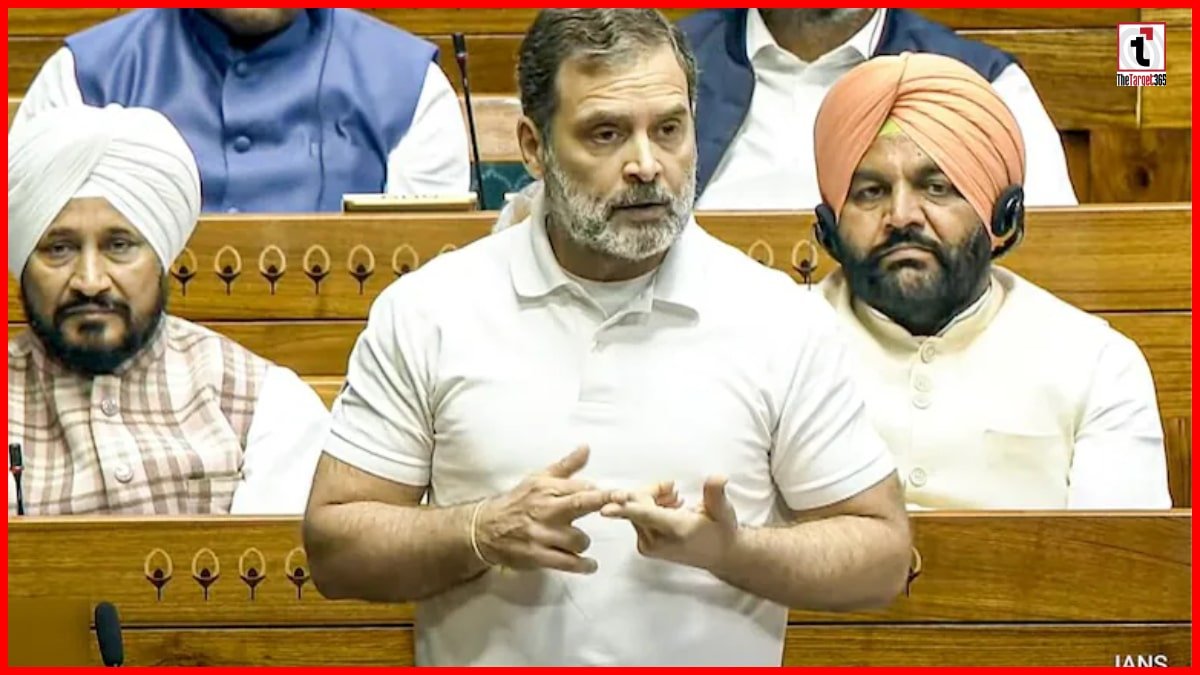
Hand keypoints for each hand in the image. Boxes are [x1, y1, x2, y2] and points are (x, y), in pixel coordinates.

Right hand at [474, 446, 612, 574]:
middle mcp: (545, 509)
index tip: (623, 493)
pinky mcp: (538, 556)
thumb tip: (586, 448)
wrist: (484, 529)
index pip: (580, 487)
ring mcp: (542, 534)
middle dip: (603, 504)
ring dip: (584, 542)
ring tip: (579, 543)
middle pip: (580, 505)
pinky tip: (590, 565)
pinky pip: (567, 563)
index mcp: (546, 489)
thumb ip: (566, 466)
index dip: (602, 492)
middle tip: (624, 503)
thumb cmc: (517, 502)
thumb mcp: (539, 479)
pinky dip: (582, 565)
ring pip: (578, 539)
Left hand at [600, 475, 738, 571]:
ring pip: (635, 510)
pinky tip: (669, 507)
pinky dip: (648, 507)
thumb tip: (719, 477)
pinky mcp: (644, 546)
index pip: (646, 515)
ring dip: (651, 498)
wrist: (719, 555)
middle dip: (650, 491)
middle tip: (672, 489)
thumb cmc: (721, 529)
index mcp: (677, 530)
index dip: (626, 507)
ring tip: (676, 500)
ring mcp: (649, 546)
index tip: (608, 504)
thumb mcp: (723, 510)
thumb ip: (715, 492)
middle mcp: (658, 541)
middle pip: (638, 506)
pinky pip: (636, 517)